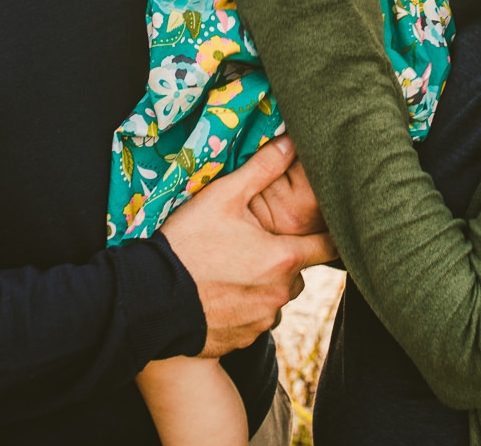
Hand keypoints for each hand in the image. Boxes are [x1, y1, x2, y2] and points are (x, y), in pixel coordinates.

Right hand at [161, 136, 336, 356]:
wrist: (150, 298)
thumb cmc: (188, 243)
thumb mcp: (223, 196)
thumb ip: (263, 168)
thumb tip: (292, 142)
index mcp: (282, 258)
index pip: (328, 247)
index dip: (330, 235)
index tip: (327, 227)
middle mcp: (279, 294)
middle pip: (296, 272)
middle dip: (282, 259)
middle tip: (251, 245)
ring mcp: (261, 321)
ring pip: (274, 297)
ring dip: (262, 285)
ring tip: (230, 269)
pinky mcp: (242, 340)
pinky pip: (253, 320)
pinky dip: (242, 307)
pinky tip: (218, 293)